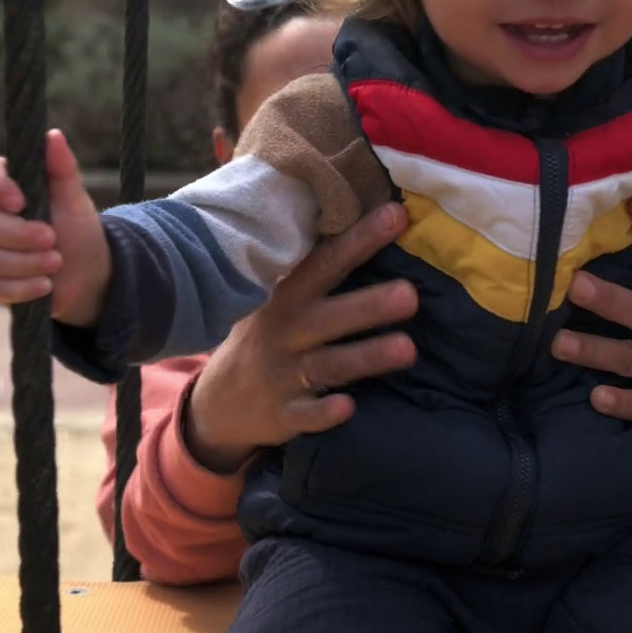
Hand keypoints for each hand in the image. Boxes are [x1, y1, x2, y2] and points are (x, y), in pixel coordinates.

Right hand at [0, 129, 111, 326]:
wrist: (86, 275)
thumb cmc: (78, 230)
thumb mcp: (75, 200)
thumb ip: (63, 169)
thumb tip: (53, 135)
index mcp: (7, 186)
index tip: (21, 201)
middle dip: (19, 235)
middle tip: (52, 240)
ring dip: (24, 263)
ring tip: (56, 263)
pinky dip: (20, 288)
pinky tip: (44, 286)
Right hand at [182, 203, 419, 473]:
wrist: (219, 400)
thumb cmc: (268, 333)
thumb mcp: (279, 296)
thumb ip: (317, 268)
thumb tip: (373, 221)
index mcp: (288, 294)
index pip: (328, 262)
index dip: (361, 239)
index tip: (397, 216)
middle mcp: (286, 331)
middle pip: (332, 315)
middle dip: (370, 305)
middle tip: (411, 295)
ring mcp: (283, 374)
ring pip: (330, 365)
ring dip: (367, 357)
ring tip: (408, 349)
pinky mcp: (284, 414)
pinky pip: (305, 416)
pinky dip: (324, 414)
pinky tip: (348, 408)